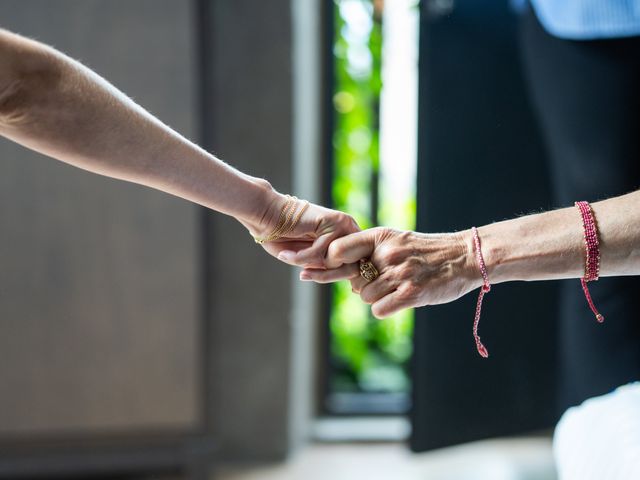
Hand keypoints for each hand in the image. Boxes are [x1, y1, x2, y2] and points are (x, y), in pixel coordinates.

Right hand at [252, 195, 360, 268]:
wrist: (266, 214)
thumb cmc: (283, 237)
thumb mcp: (310, 259)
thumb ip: (327, 268)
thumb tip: (346, 277)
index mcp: (346, 239)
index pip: (353, 268)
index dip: (333, 277)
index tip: (308, 276)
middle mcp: (349, 230)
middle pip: (352, 267)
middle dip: (326, 276)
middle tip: (303, 274)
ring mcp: (344, 224)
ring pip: (337, 261)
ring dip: (312, 266)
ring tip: (293, 260)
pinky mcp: (334, 221)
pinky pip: (321, 252)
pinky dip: (300, 258)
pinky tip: (285, 254)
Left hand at [300, 227, 481, 317]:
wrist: (463, 257)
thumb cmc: (425, 251)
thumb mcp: (396, 239)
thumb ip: (369, 250)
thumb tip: (341, 270)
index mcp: (380, 237)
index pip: (337, 250)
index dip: (332, 263)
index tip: (340, 270)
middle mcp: (387, 254)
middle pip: (353, 281)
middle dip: (364, 285)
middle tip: (385, 281)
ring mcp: (400, 274)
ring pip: (366, 297)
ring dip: (377, 298)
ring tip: (396, 288)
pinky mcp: (412, 294)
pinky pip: (379, 310)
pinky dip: (385, 309)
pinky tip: (399, 300)